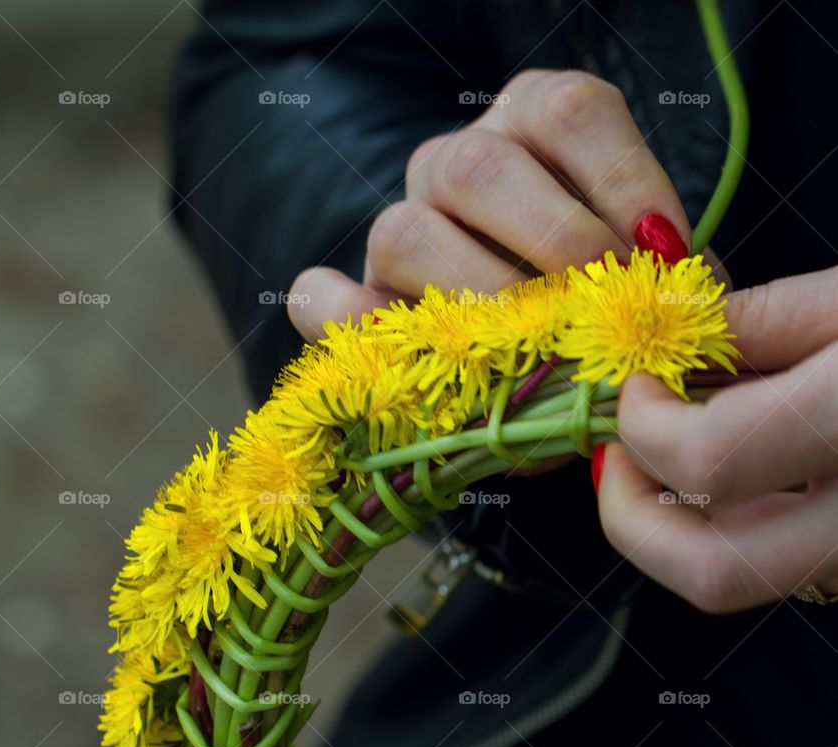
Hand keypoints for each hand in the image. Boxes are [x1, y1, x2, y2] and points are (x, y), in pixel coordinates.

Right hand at [286, 69, 689, 340]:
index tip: (660, 255)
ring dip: (475, 300)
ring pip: (406, 232)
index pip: (571, 114)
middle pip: (481, 166)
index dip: (621, 181)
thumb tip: (674, 300)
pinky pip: (320, 299)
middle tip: (599, 304)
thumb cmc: (608, 326)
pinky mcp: (359, 301)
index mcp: (535, 128)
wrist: (553, 385)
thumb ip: (657, 287)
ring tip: (529, 349)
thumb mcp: (644, 294)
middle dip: (552, 242)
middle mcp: (458, 164)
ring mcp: (401, 227)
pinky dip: (344, 321)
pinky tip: (391, 348)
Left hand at [597, 266, 837, 611]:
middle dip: (631, 519)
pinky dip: (738, 527)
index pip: (707, 463)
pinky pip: (787, 566)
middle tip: (616, 457)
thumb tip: (675, 335)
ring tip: (669, 455)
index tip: (635, 382)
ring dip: (678, 526)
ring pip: (745, 578)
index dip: (642, 424)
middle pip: (712, 573)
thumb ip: (765, 322)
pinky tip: (742, 473)